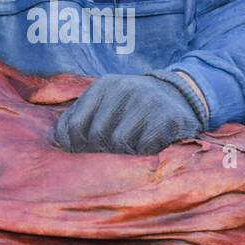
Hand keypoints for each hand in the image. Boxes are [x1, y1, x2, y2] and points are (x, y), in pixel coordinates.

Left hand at [53, 72, 207, 154]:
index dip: (76, 147)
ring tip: (130, 150)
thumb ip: (81, 118)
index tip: (85, 154)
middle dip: (100, 152)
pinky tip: (148, 148)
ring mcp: (146, 101)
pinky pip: (143, 147)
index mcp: (103, 86)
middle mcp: (123, 89)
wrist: (180, 97)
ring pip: (118, 143)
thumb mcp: (106, 103)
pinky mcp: (167, 117)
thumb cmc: (133, 107)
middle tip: (109, 157)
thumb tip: (64, 144)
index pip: (74, 125)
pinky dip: (143, 154)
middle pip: (96, 136)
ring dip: (123, 154)